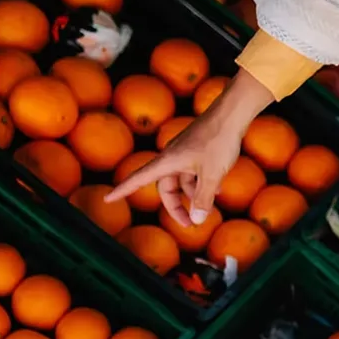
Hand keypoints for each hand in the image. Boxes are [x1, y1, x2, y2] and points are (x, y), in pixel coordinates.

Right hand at [106, 70, 274, 225]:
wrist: (230, 114)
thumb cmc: (218, 141)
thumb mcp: (211, 174)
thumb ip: (203, 198)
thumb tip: (197, 220)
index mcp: (167, 162)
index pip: (138, 179)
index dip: (123, 190)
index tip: (108, 198)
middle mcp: (171, 157)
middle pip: (166, 187)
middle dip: (176, 206)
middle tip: (190, 224)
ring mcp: (184, 153)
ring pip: (182, 180)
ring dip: (193, 194)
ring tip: (210, 206)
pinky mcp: (197, 150)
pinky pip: (193, 171)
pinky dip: (202, 183)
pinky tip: (218, 190)